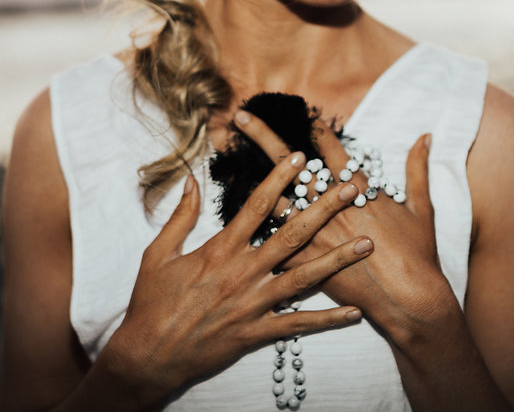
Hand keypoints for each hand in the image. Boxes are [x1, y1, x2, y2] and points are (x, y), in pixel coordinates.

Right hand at [99, 152, 373, 407]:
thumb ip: (180, 216)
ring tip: (366, 244)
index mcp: (221, 249)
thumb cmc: (152, 302)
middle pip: (292, 235)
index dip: (280, 179)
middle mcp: (243, 272)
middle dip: (324, 209)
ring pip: (303, 278)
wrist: (148, 356)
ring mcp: (253, 304)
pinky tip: (354, 312)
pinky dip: (327, 320)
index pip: (257, 205)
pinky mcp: (256, 333)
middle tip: (351, 190)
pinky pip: (298, 325)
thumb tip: (191, 180)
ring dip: (337, 260)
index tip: (300, 158)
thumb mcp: (158, 253)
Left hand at [235, 111, 453, 340]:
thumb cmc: (417, 254)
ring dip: (249, 178)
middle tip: (241, 116)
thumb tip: (424, 136)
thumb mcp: (421, 207)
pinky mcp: (304, 263)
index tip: (299, 108)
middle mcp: (327, 205)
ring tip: (227, 167)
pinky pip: (274, 245)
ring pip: (273, 199)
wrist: (409, 301)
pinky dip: (258, 235)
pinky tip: (233, 225)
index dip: (313, 125)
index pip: (328, 146)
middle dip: (264, 136)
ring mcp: (312, 233)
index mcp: (355, 188)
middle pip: (290, 163)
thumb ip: (417, 169)